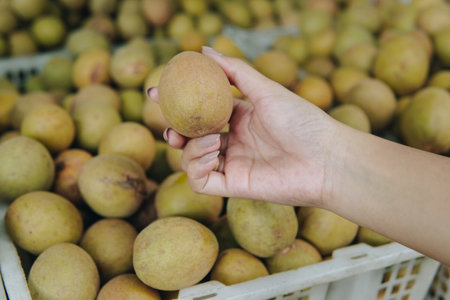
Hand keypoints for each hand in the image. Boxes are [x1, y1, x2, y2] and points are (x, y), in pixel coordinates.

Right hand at [149, 46, 336, 206]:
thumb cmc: (302, 121)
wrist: (326, 159)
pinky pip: (200, 181)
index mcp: (238, 119)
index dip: (175, 103)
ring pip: (190, 160)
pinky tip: (211, 153)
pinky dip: (196, 167)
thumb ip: (234, 71)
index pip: (199, 111)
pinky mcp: (233, 186)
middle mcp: (232, 142)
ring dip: (189, 148)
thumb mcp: (265, 89)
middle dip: (173, 130)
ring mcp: (231, 165)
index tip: (156, 92)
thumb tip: (203, 50)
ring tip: (208, 140)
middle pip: (189, 138)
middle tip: (167, 123)